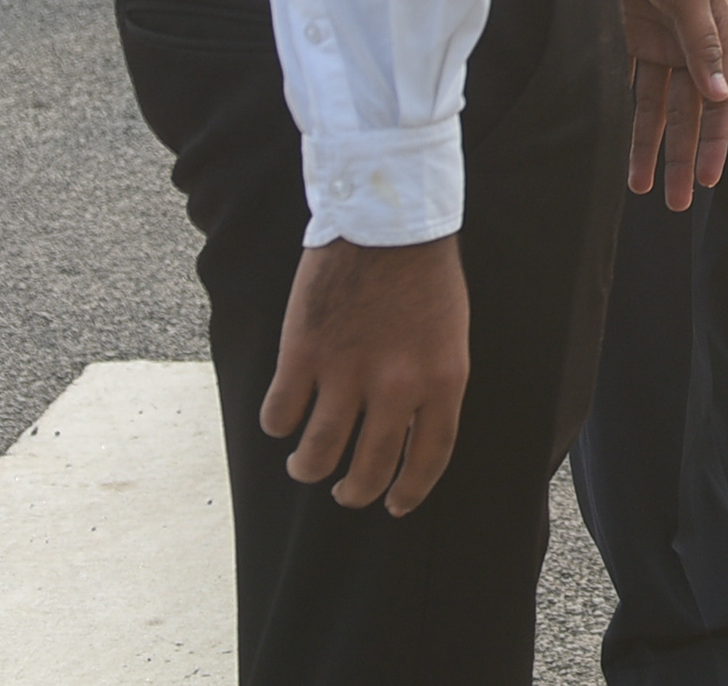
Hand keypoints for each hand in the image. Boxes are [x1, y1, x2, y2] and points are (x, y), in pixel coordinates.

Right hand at [259, 236, 467, 513]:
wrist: (388, 221)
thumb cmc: (425, 275)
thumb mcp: (449, 335)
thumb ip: (430, 386)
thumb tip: (406, 435)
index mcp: (443, 380)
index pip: (428, 459)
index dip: (410, 490)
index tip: (396, 505)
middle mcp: (397, 386)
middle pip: (370, 469)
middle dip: (356, 493)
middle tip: (347, 494)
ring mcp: (346, 372)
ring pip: (317, 454)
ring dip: (309, 468)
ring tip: (306, 466)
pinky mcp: (303, 354)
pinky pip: (280, 416)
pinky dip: (279, 424)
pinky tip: (284, 417)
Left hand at [607, 0, 727, 209]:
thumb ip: (702, 45)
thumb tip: (720, 96)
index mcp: (713, 35)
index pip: (719, 100)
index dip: (715, 141)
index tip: (708, 180)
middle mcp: (686, 45)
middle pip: (688, 113)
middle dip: (684, 157)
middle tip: (679, 202)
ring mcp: (655, 41)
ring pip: (655, 107)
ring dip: (650, 145)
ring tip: (642, 187)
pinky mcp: (625, 34)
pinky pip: (625, 85)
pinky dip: (621, 114)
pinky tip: (614, 144)